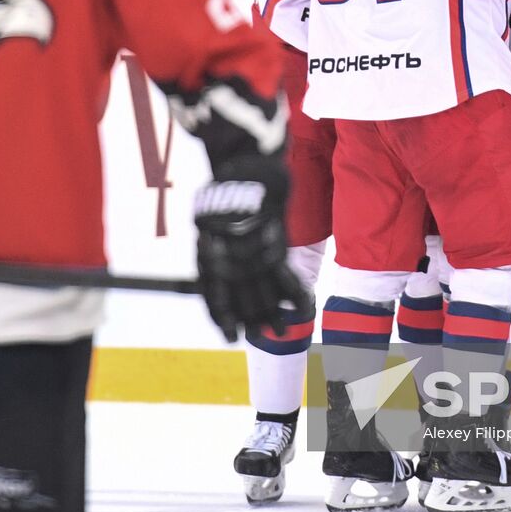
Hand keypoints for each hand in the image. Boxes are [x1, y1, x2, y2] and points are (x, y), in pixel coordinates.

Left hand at [193, 155, 308, 342]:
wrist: (247, 174)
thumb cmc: (225, 196)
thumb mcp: (208, 225)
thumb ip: (211, 253)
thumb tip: (213, 270)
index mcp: (210, 256)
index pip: (215, 297)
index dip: (223, 320)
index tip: (229, 337)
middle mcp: (230, 259)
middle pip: (241, 300)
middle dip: (250, 322)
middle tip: (257, 337)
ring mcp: (253, 255)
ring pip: (264, 294)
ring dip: (272, 315)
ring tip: (279, 332)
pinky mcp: (275, 247)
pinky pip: (286, 277)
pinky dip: (295, 294)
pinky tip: (301, 308)